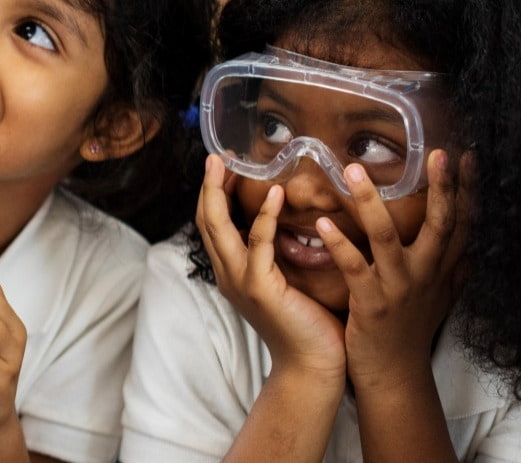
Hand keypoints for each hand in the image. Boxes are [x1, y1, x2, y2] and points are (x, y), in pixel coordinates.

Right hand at [197, 155, 344, 377]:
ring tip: (230, 164)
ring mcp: (240, 281)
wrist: (315, 365)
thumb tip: (296, 223)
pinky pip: (259, 243)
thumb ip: (282, 255)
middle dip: (208, 185)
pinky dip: (264, 216)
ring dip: (221, 192)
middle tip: (216, 155)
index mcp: (233, 272)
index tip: (221, 166)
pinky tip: (275, 193)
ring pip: (219, 227)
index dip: (212, 194)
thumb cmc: (309, 325)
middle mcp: (228, 274)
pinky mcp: (260, 287)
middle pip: (206, 221)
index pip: (213, 225)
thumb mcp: (288, 282)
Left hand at [322, 151, 473, 389]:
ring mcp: (399, 288)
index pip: (462, 224)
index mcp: (442, 269)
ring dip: (369, 201)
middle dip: (442, 188)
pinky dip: (340, 245)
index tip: (467, 156)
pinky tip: (324, 224)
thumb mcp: (441, 297)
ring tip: (353, 170)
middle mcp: (427, 274)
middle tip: (437, 154)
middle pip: (440, 224)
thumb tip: (470, 247)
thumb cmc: (411, 330)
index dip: (466, 190)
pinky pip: (354, 268)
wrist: (392, 372)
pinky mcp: (371, 303)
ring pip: (387, 236)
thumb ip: (453, 270)